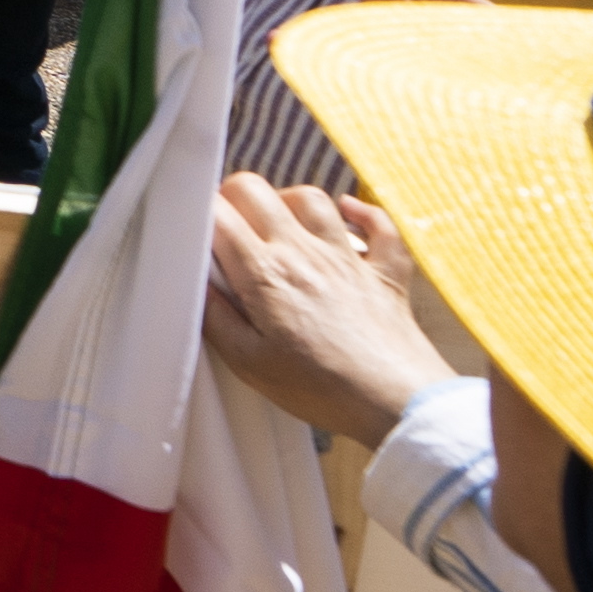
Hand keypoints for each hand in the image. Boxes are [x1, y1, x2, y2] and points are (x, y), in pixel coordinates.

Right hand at [202, 172, 443, 442]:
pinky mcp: (385, 270)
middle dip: (232, 197)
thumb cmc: (322, 388)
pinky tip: (347, 213)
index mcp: (265, 274)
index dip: (198, 214)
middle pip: (256, 189)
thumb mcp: (250, 364)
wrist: (397, 402)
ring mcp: (348, 256)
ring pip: (311, 197)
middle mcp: (304, 252)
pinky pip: (378, 223)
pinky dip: (362, 212)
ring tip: (278, 225)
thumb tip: (196, 282)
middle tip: (228, 227)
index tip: (195, 233)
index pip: (218, 214)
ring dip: (287, 202)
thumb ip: (216, 317)